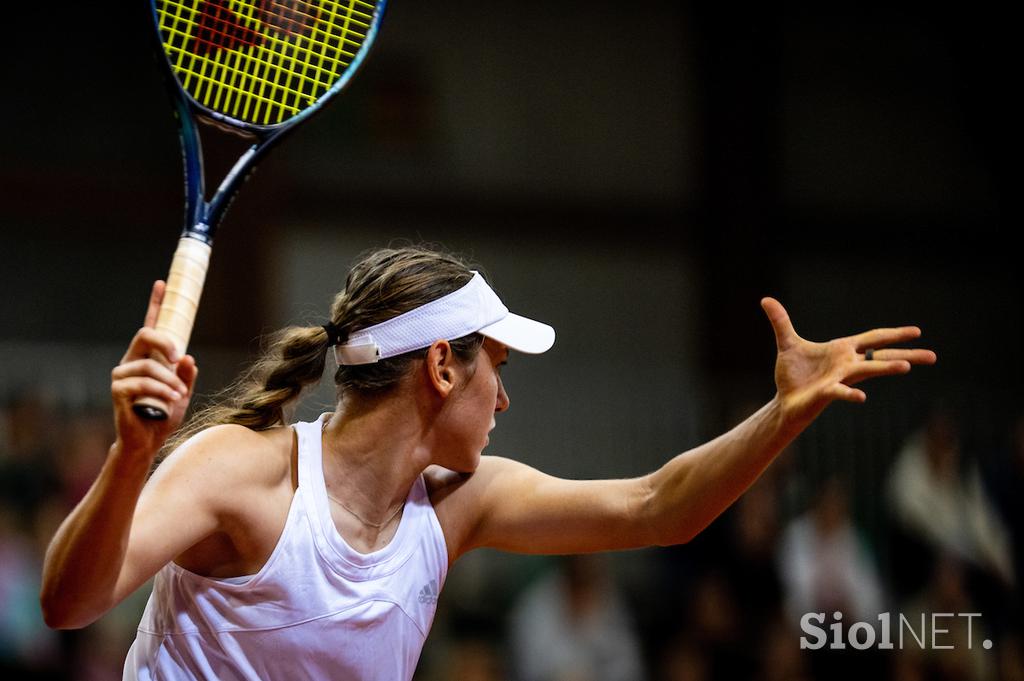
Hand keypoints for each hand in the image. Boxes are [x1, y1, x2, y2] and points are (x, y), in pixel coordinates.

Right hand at [111, 281, 197, 455]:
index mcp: (148, 357)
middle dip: (165, 343)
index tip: (162, 284)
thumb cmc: (164, 415)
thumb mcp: (183, 392)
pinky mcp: (118, 390)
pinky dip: (161, 391)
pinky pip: (142, 383)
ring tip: (180, 394)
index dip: (156, 303)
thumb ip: (187, 375)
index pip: (151, 325)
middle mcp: (132, 360)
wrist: (148, 441)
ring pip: (148, 365)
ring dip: (169, 380)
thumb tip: (188, 357)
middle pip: (145, 335)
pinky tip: (171, 400)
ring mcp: (122, 374)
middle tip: (179, 357)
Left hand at [761, 297, 935, 429]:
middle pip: (881, 356)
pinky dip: (850, 393)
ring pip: (867, 371)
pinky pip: (841, 392)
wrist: (785, 401)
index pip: (873, 339)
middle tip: (933, 356)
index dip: (893, 334)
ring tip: (906, 366)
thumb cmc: (792, 375)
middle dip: (906, 354)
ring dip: (886, 368)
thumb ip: (781, 322)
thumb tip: (766, 300)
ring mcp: (840, 379)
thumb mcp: (787, 343)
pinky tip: (861, 396)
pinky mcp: (827, 392)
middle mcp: (847, 365)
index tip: (917, 331)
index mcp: (843, 351)